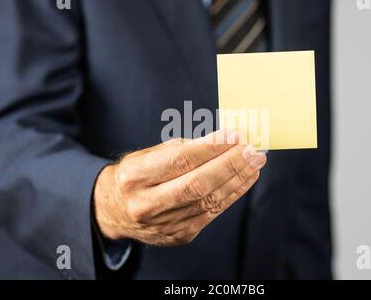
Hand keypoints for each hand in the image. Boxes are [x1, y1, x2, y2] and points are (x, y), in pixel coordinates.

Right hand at [93, 129, 266, 245]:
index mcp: (134, 177)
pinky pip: (213, 212)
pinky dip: (233, 194)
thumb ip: (184, 149)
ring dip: (238, 179)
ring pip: (209, 200)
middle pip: (197, 184)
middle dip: (230, 165)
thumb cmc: (136, 176)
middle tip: (252, 149)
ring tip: (255, 162)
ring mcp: (164, 224)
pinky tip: (246, 178)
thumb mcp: (149, 155)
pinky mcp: (180, 235)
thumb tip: (224, 140)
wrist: (115, 210)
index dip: (211, 148)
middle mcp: (146, 204)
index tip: (234, 135)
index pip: (180, 161)